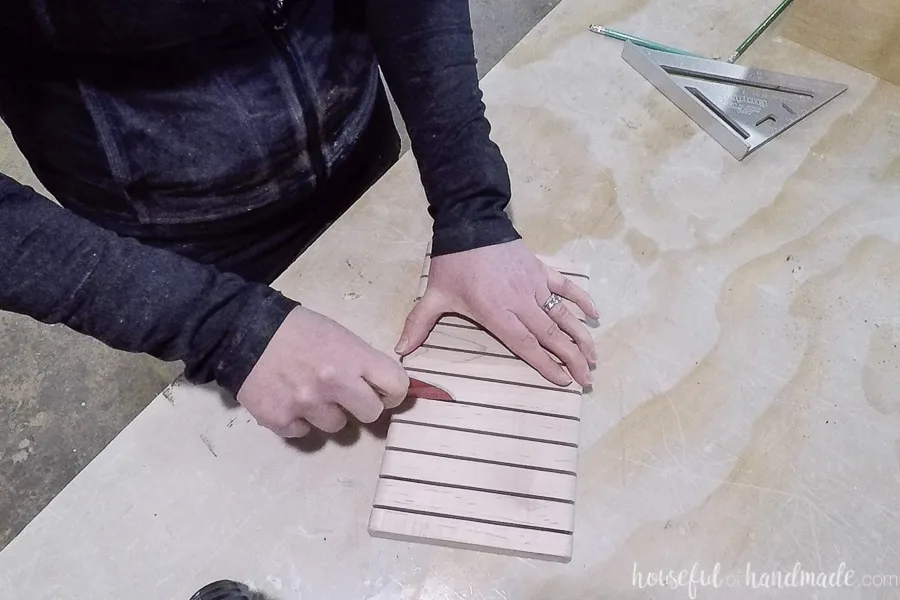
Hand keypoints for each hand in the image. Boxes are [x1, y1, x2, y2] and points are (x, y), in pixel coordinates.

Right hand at [237, 306, 408, 436]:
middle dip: (362, 405)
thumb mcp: (338, 335)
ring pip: (336, 426)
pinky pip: (303, 432)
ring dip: (327, 412)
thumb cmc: (297, 329)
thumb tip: (385, 387)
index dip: (393, 391)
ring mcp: (306, 404)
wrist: (243, 330)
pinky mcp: (280, 420)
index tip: (383, 392)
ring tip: (309, 391)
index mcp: (352, 357)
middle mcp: (333, 383)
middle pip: (371, 414)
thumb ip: (362, 361)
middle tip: (346, 394)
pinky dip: (298, 420)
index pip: (397, 387)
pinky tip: (288, 398)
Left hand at [395, 240, 598, 386]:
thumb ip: (419, 324)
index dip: (546, 364)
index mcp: (496, 313)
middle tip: (587, 378)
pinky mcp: (540, 269)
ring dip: (580, 336)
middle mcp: (520, 303)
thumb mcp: (434, 294)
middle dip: (572, 358)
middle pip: (551, 336)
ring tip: (594, 356)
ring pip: (562, 315)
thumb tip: (400, 352)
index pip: (526, 345)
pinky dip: (582, 300)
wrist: (470, 220)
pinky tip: (595, 315)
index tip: (563, 380)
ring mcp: (534, 285)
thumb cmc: (452, 262)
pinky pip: (566, 287)